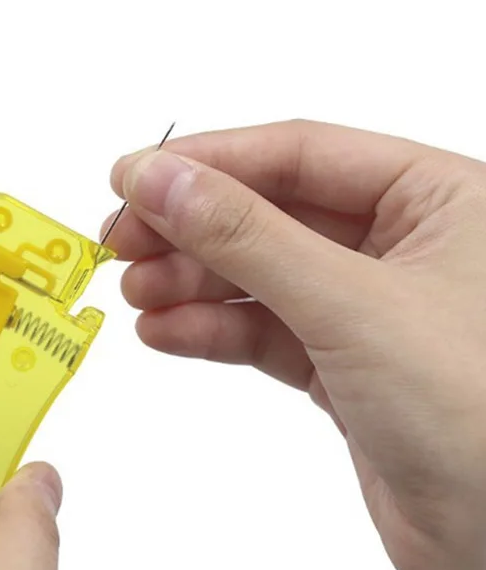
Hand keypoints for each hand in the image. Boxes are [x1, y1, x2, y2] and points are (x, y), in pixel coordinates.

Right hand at [106, 119, 485, 569]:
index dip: (209, 162)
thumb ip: (247, 237)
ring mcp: (370, 308)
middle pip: (271, 214)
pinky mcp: (345, 366)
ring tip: (136, 294)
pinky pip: (265, 331)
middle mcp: (405, 244)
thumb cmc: (478, 416)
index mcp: (436, 198)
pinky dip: (212, 329)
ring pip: (261, 276)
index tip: (134, 176)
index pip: (300, 153)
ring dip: (192, 282)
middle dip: (190, 229)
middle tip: (120, 241)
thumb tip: (159, 180)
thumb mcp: (349, 303)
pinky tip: (165, 331)